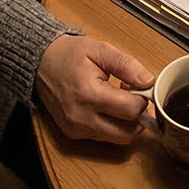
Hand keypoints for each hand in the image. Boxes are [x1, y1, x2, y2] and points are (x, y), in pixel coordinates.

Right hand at [36, 35, 155, 143]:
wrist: (40, 63)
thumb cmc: (69, 55)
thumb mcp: (100, 50)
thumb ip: (127, 65)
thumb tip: (148, 81)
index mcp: (89, 94)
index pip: (130, 110)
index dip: (142, 100)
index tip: (140, 89)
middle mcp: (81, 117)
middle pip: (127, 133)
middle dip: (137, 117)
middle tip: (133, 98)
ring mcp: (76, 128)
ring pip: (117, 138)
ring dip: (125, 123)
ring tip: (118, 101)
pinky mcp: (72, 134)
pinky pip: (103, 137)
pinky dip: (111, 126)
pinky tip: (105, 107)